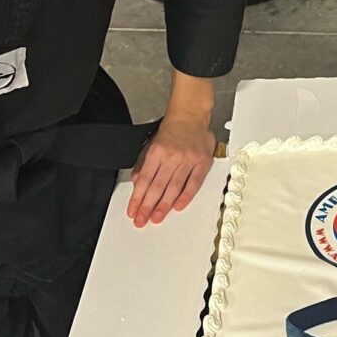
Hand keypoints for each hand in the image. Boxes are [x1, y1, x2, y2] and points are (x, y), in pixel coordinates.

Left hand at [127, 113, 214, 227]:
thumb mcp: (150, 143)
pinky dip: (186, 196)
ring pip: (174, 187)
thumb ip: (143, 164)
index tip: (133, 210)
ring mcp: (188, 159)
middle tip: (142, 220)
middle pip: (157, 186)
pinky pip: (194, 183)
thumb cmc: (172, 129)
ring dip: (164, 205)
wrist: (190, 115)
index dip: (137, 198)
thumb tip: (137, 182)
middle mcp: (172, 156)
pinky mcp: (202, 162)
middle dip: (148, 206)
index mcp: (156, 152)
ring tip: (157, 217)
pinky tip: (178, 206)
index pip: (144, 179)